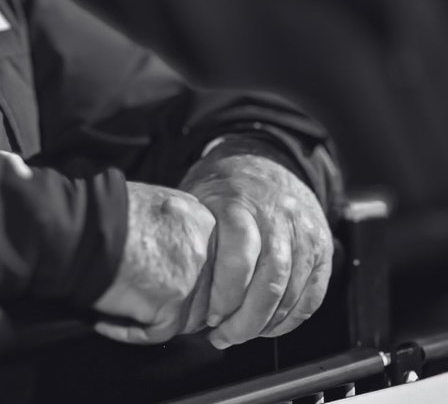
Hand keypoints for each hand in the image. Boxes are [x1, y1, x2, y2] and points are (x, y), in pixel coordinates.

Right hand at [92, 181, 216, 343]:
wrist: (81, 224)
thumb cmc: (105, 210)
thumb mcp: (156, 203)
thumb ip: (179, 228)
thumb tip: (182, 256)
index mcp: (204, 222)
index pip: (216, 265)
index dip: (194, 281)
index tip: (171, 288)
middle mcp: (206, 251)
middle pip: (208, 294)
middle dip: (181, 306)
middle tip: (149, 307)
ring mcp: (192, 281)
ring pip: (187, 319)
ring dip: (156, 320)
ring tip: (121, 310)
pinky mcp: (171, 307)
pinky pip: (157, 334)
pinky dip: (129, 331)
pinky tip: (106, 321)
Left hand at [180, 152, 332, 348]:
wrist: (265, 160)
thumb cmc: (224, 187)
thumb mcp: (198, 197)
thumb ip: (193, 235)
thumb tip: (174, 285)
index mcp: (240, 201)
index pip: (240, 252)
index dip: (226, 291)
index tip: (209, 314)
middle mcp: (278, 215)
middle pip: (271, 279)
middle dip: (247, 319)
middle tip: (223, 336)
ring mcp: (305, 231)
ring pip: (294, 291)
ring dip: (267, 324)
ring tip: (241, 335)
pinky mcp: (323, 246)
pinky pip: (314, 293)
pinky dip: (293, 318)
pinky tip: (269, 327)